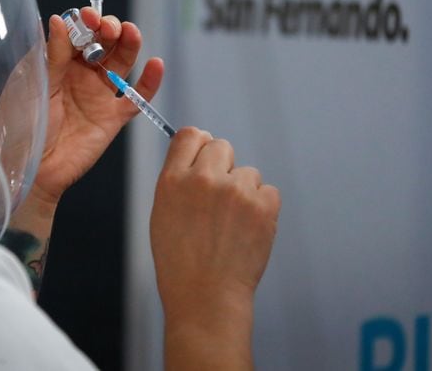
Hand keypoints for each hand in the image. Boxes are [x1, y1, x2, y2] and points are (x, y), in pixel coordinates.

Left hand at [31, 7, 163, 206]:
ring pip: (122, 62)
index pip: (78, 33)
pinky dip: (149, 82)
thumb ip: (52, 56)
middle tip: (108, 27)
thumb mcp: (34, 85)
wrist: (30, 169)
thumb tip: (59, 20)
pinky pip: (136, 98)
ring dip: (129, 44)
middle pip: (104, 42)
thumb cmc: (22, 127)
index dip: (85, 21)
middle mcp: (80, 74)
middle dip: (109, 28)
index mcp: (57, 62)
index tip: (87, 16)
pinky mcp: (113, 118)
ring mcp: (99, 95)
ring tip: (131, 33)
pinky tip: (156, 64)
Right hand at [151, 127, 279, 369]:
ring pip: (248, 172)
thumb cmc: (181, 260)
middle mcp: (203, 179)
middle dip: (223, 167)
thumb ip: (179, 178)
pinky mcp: (263, 206)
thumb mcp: (163, 212)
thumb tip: (199, 151)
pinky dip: (262, 208)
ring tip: (230, 225)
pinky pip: (268, 191)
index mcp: (172, 179)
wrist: (205, 296)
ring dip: (243, 192)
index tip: (204, 158)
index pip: (191, 135)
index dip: (199, 145)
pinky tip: (247, 230)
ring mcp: (235, 191)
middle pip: (222, 146)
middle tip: (219, 200)